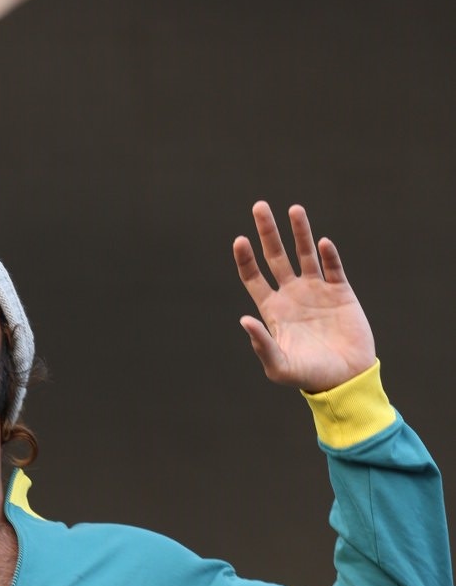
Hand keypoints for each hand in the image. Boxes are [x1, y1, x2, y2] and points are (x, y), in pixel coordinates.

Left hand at [233, 201, 375, 391]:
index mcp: (273, 309)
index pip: (254, 277)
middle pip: (276, 256)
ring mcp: (317, 290)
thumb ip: (261, 344)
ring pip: (305, 253)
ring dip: (299, 231)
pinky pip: (333, 267)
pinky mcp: (341, 292)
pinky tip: (323, 243)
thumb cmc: (308, 376)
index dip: (245, 259)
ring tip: (293, 208)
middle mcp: (292, 294)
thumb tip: (243, 320)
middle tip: (259, 206)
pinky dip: (328, 255)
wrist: (345, 378)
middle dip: (267, 232)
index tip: (239, 240)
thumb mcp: (279, 366)